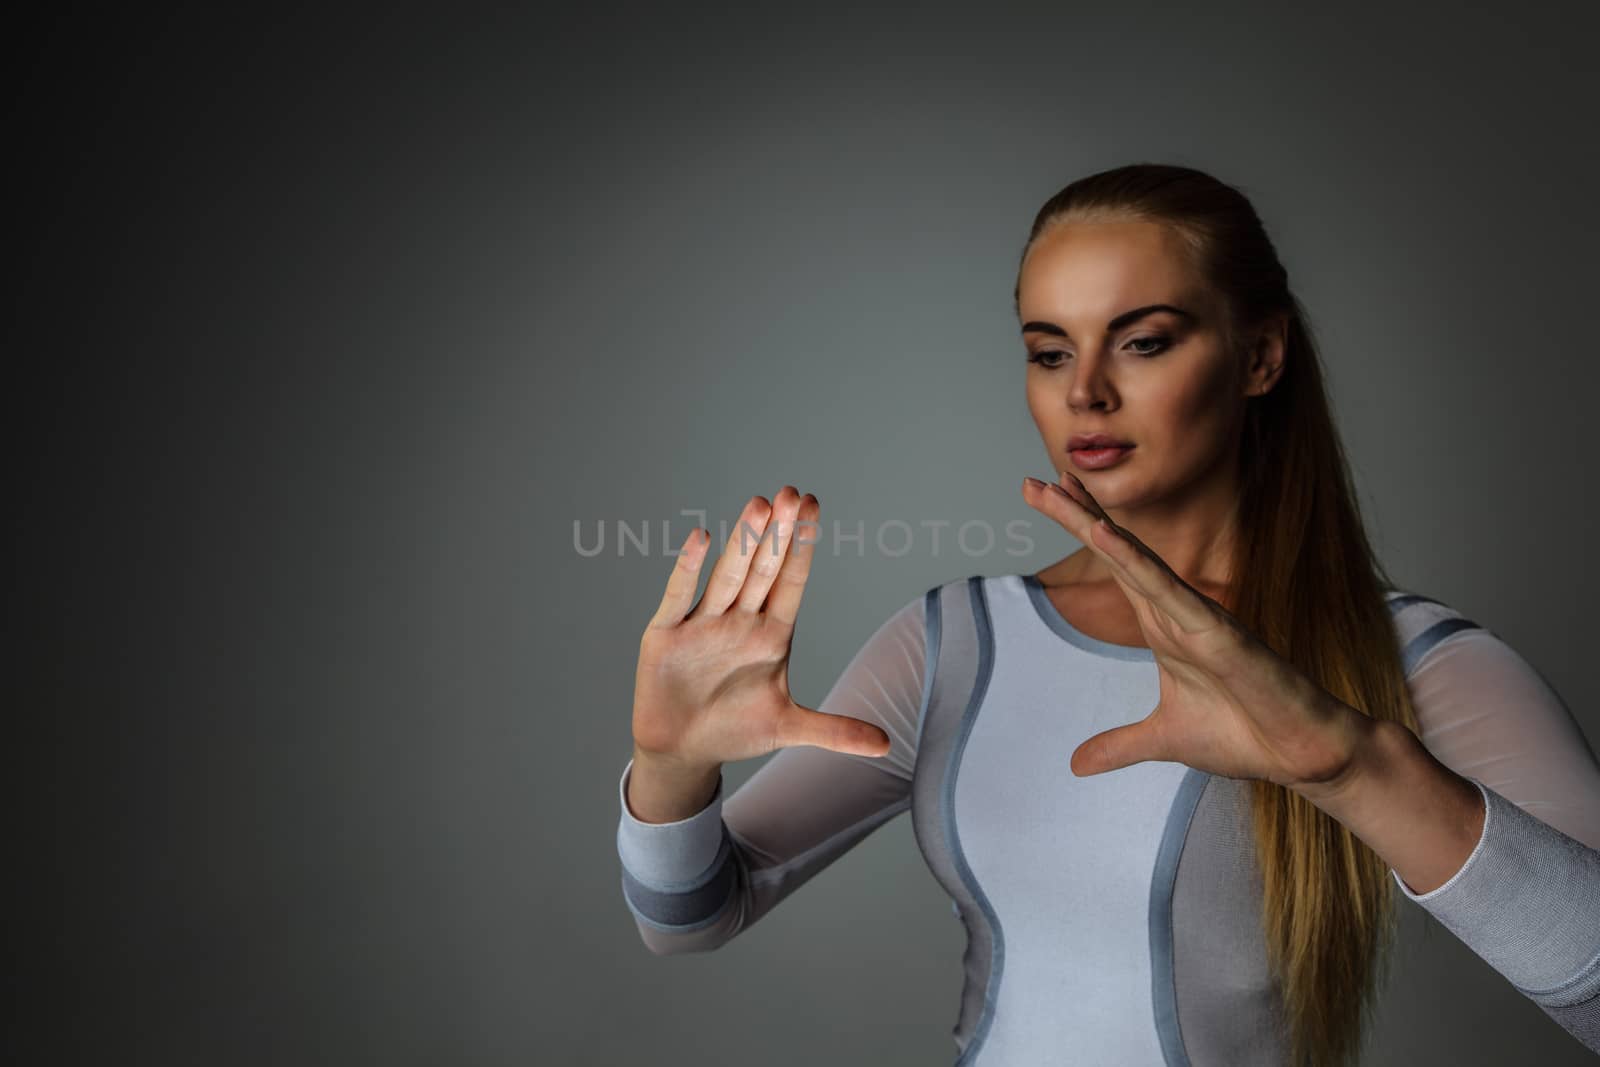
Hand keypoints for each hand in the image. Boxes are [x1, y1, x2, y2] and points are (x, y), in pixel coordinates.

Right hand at [632, 487, 892, 771]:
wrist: (682, 749)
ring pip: (728, 576)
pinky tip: (701, 538)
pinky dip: (687, 569)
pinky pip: (679, 596)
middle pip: (763, 569)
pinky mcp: (666, 635)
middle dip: (778, 532)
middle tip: (791, 493)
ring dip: (743, 542)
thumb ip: (836, 730)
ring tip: (759, 505)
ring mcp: (703, 624)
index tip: (813, 506)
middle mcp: (739, 620)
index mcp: (772, 633)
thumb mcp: (789, 728)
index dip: (802, 545)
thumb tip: (887, 745)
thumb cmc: (735, 729)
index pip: (791, 580)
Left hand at [1020, 472, 1369, 788]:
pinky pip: (1170, 590)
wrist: (1303, 755)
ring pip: (1135, 559)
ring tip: (1056, 489)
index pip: (1114, 566)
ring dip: (1093, 524)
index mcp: (1162, 625)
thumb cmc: (1245, 735)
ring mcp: (1196, 616)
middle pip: (1116, 550)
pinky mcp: (1219, 631)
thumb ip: (1120, 746)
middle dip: (1075, 514)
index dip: (1083, 530)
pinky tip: (1105, 535)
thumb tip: (1077, 764)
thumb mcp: (1163, 740)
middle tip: (1031, 481)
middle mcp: (1175, 610)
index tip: (1047, 496)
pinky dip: (1136, 562)